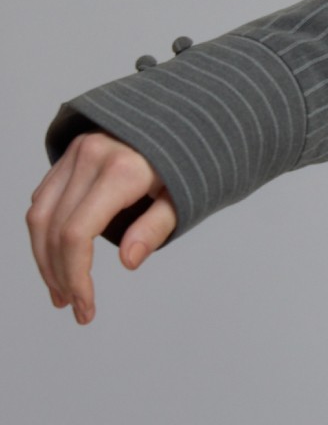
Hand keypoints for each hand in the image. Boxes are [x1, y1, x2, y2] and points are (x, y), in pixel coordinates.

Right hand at [27, 131, 178, 324]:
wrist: (185, 117)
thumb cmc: (189, 161)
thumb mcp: (183, 197)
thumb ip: (154, 228)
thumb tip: (128, 262)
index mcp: (122, 171)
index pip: (77, 234)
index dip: (75, 276)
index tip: (85, 306)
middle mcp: (91, 157)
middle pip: (53, 228)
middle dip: (58, 275)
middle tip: (72, 306)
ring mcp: (75, 152)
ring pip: (40, 214)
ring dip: (44, 258)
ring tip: (60, 291)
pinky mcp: (68, 152)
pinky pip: (44, 197)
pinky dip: (44, 231)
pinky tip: (55, 257)